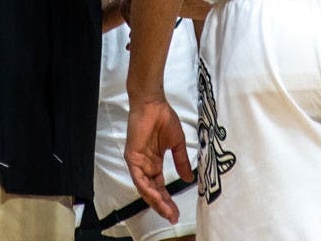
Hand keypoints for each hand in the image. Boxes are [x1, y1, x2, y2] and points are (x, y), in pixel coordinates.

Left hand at [125, 95, 192, 222]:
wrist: (153, 104)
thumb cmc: (164, 118)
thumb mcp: (177, 144)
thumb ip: (181, 162)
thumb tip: (188, 179)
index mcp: (154, 163)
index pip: (160, 187)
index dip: (168, 200)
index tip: (177, 212)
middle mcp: (145, 165)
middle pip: (152, 191)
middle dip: (162, 205)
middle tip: (173, 217)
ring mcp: (138, 162)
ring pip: (144, 188)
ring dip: (155, 201)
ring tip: (167, 211)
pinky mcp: (132, 157)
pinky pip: (138, 177)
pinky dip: (146, 188)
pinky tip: (156, 196)